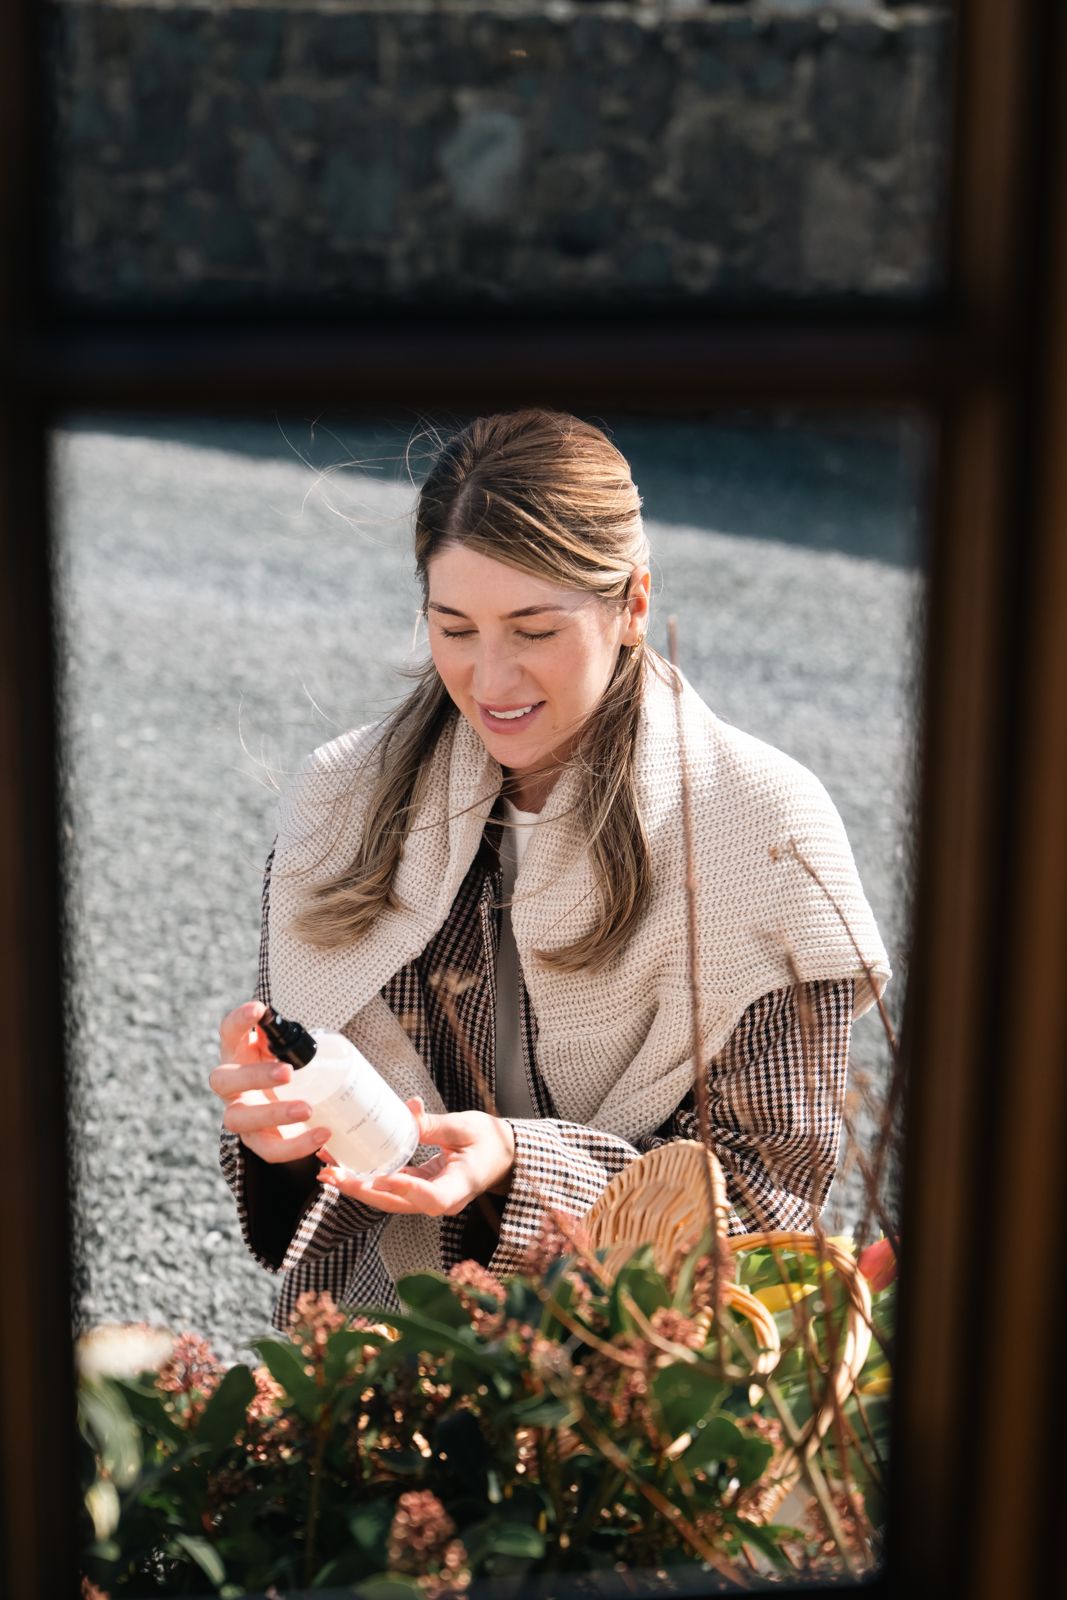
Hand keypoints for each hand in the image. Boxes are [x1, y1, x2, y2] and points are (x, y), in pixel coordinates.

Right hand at [211, 1000, 331, 1163]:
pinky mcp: (257, 1141)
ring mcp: (239, 1114)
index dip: (238, 1021)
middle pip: (223, 1081)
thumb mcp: (286, 1050)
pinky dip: (296, 1146)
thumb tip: (303, 1034)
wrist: (287, 1106)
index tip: (259, 1009)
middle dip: (255, 1076)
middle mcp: (230, 1086)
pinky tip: (323, 1135)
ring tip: (307, 1109)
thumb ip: (290, 1040)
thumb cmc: (286, 1065)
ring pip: (239, 1119)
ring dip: (274, 1114)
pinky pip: (270, 1150)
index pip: (229, 1033)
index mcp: (237, 1053)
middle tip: (288, 1073)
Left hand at [317, 1098, 516, 1216]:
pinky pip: (389, 1189)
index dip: (405, 1190)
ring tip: (326, 1169)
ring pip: (387, 1199)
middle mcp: (440, 1201)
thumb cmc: (490, 1141)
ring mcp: (427, 1199)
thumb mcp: (467, 1127)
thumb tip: (407, 1110)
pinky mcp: (418, 1190)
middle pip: (396, 1203)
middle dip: (361, 1189)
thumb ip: (436, 1124)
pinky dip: (366, 1178)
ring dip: (356, 1185)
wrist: (501, 1157)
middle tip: (331, 1173)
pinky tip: (344, 1166)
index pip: (432, 1199)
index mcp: (459, 1187)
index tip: (382, 1177)